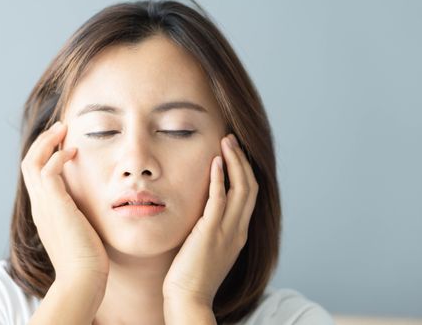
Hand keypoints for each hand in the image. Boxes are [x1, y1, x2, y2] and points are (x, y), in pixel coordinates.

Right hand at [21, 120, 109, 286]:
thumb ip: (78, 213)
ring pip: (33, 162)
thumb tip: (87, 203)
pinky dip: (57, 156)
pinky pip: (48, 171)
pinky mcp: (55, 205)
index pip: (36, 175)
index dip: (46, 155)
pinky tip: (73, 153)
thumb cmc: (87, 257)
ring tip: (63, 130)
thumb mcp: (79, 228)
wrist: (83, 277)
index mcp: (44, 210)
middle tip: (61, 128)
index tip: (63, 144)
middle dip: (43, 142)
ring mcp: (44, 205)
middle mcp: (39, 205)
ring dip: (47, 142)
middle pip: (29, 163)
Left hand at [162, 133, 257, 305]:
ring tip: (227, 142)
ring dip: (235, 162)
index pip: (249, 196)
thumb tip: (203, 211)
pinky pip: (219, 199)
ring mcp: (227, 231)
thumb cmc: (191, 274)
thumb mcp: (208, 247)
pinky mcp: (210, 233)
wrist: (188, 297)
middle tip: (232, 140)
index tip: (234, 154)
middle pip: (250, 187)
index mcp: (238, 233)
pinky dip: (219, 178)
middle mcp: (238, 230)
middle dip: (243, 161)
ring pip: (241, 189)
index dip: (244, 172)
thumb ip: (211, 228)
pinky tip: (215, 161)